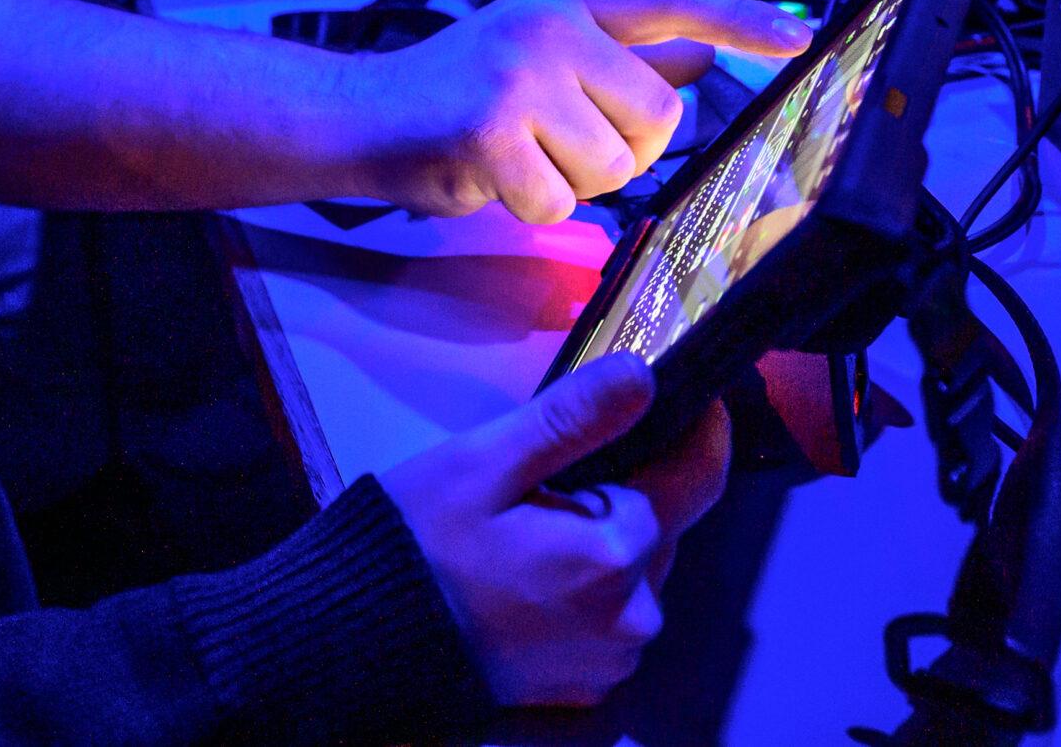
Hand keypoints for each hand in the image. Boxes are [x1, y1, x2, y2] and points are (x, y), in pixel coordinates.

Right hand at [359, 0, 812, 222]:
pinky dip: (532, 204)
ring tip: (523, 154)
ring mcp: (520, 74)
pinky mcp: (492, 127)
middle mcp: (549, 27)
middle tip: (558, 140)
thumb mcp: (542, 52)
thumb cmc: (452, 88)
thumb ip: (621, 55)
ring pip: (614, 165)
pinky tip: (495, 174)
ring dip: (573, 182)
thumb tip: (696, 56)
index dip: (740, 19)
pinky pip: (560, 198)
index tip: (798, 36)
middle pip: (658, 116)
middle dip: (620, 149)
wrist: (362, 114)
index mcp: (568, 2)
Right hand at [382, 355, 731, 707]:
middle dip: (620, 493)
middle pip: (658, 528)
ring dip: (603, 541)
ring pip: (635, 573)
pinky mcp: (588, 683)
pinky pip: (611, 616)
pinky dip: (586, 587)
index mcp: (614, 555)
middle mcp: (634, 617)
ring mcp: (613, 658)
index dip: (698, 430)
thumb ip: (570, 420)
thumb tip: (643, 376)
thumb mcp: (483, 464)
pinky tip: (528, 576)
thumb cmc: (418, 542)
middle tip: (544, 478)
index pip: (693, 479)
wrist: (361, 642)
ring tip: (526, 529)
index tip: (693, 393)